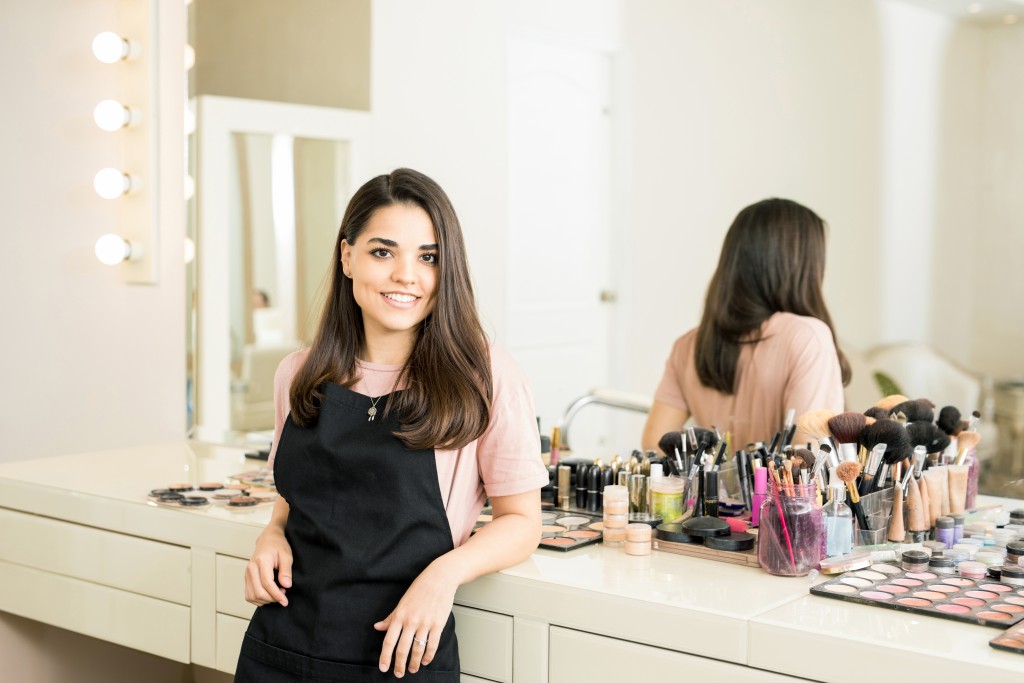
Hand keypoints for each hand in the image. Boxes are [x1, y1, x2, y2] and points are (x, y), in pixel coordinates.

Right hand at [244, 527, 292, 606]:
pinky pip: (249, 595)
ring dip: (265, 600)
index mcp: (261, 561)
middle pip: (258, 592)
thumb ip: (286, 571)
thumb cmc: (278, 546)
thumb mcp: (287, 555)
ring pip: (252, 596)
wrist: (268, 539)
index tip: (285, 601)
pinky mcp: (246, 578)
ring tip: (276, 594)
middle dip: (272, 599)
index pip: (267, 583)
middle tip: (283, 596)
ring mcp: (246, 574)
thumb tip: (286, 586)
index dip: (276, 595)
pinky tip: (269, 595)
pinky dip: (259, 600)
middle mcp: (251, 568)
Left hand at [374, 562, 456, 676]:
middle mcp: (411, 620)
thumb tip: (378, 627)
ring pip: (417, 649)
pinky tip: (425, 660)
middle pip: (402, 649)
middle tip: (398, 674)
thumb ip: (391, 617)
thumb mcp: (402, 602)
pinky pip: (432, 644)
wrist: (440, 578)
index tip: (383, 667)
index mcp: (400, 615)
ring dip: (414, 663)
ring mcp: (425, 623)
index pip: (389, 641)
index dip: (385, 656)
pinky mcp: (438, 624)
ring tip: (412, 669)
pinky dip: (428, 655)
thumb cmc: (420, 588)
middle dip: (399, 665)